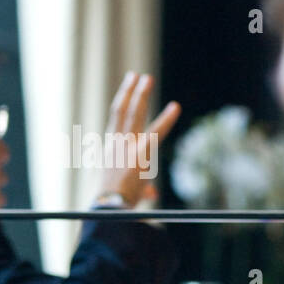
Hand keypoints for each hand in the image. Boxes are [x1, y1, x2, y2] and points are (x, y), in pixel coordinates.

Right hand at [99, 72, 180, 205]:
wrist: (108, 208)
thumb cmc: (113, 204)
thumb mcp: (125, 192)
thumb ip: (142, 189)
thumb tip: (152, 194)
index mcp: (109, 150)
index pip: (115, 120)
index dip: (121, 102)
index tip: (127, 90)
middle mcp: (115, 144)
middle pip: (121, 111)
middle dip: (129, 92)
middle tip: (135, 76)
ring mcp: (126, 146)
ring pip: (132, 114)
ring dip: (140, 95)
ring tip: (146, 78)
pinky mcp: (140, 153)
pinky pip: (156, 132)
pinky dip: (167, 119)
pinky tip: (176, 107)